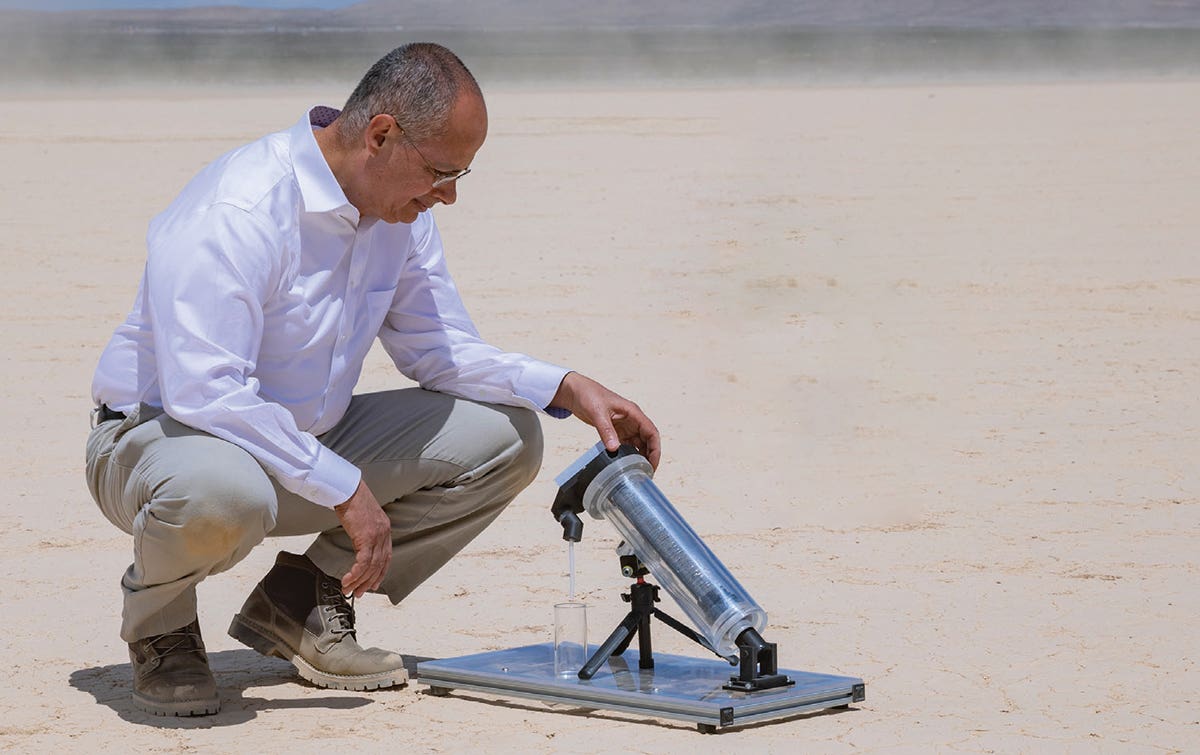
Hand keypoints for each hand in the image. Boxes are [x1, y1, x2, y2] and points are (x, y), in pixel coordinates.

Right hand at [333, 480, 391, 597]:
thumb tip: (359, 542)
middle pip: (380, 565)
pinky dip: (355, 574)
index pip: (386, 556)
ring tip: (349, 590)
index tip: (373, 584)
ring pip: (371, 567)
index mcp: (385, 529)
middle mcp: (384, 533)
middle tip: (358, 592)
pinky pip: (363, 562)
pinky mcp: (367, 537)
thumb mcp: (363, 518)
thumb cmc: (351, 500)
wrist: (347, 489)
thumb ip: (365, 531)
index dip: (380, 573)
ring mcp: (377, 536)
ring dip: (359, 581)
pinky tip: (347, 580)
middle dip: (368, 581)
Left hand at [550, 372, 661, 468]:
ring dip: (639, 456)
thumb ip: (606, 430)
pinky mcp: (616, 430)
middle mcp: (632, 420)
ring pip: (638, 444)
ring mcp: (625, 426)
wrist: (577, 392)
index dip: (655, 449)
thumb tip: (614, 449)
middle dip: (649, 456)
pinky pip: (626, 444)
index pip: (651, 432)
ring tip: (637, 472)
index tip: (653, 464)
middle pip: (647, 440)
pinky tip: (624, 465)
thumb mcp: (597, 413)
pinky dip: (628, 454)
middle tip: (646, 473)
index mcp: (633, 413)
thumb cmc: (589, 395)